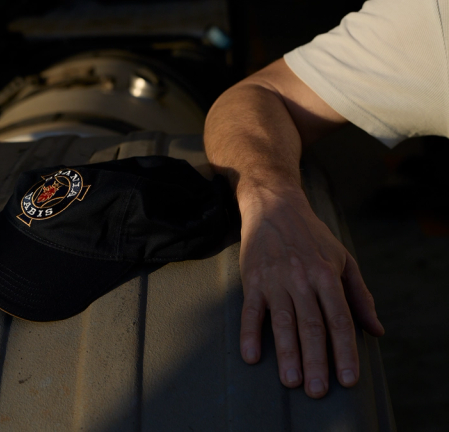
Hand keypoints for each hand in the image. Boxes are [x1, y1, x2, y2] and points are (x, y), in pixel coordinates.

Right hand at [237, 184, 384, 397]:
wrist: (274, 207)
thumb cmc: (312, 236)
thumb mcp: (343, 259)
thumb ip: (360, 296)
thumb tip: (376, 330)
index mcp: (327, 275)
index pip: (339, 320)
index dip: (344, 351)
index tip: (347, 379)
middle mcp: (302, 279)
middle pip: (311, 326)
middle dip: (316, 360)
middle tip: (317, 390)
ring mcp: (275, 280)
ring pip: (283, 322)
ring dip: (287, 354)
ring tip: (291, 381)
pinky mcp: (253, 280)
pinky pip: (251, 311)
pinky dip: (250, 334)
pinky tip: (251, 356)